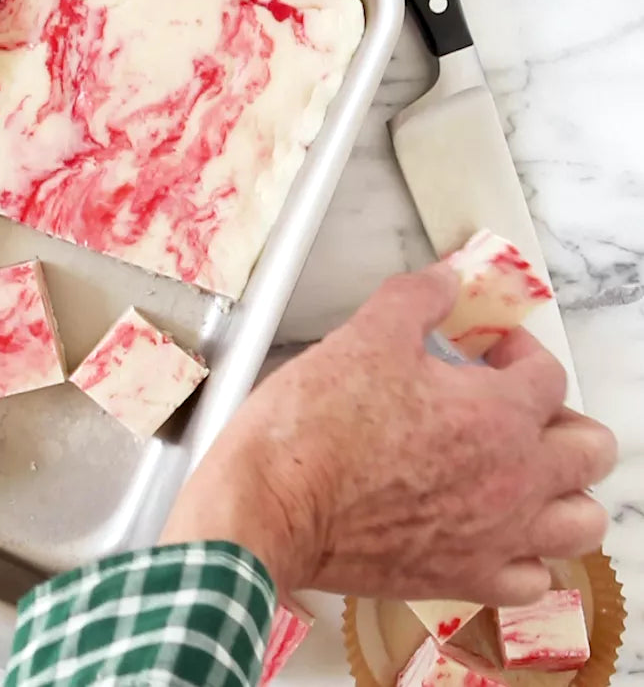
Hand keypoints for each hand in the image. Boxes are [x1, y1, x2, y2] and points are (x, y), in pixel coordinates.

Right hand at [160, 263, 616, 605]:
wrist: (271, 505)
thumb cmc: (315, 426)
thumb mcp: (364, 335)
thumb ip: (417, 297)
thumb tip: (446, 280)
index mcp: (497, 415)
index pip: (548, 373)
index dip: (518, 349)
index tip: (485, 349)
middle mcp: (513, 481)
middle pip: (589, 449)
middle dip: (558, 416)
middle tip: (512, 406)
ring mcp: (494, 538)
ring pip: (580, 522)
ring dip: (561, 489)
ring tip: (517, 470)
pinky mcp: (462, 579)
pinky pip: (533, 579)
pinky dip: (525, 554)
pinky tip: (490, 529)